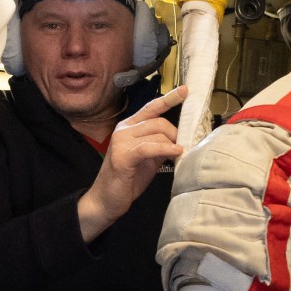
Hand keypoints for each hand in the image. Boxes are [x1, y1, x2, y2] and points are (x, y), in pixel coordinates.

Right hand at [78, 85, 187, 242]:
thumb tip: (180, 140)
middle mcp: (124, 130)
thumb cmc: (127, 180)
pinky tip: (176, 153)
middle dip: (176, 135)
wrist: (106, 200)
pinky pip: (150, 147)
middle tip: (183, 149)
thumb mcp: (148, 159)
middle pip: (159, 122)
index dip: (169, 98)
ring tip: (180, 155)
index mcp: (128, 127)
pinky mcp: (123, 155)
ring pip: (157, 134)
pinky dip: (166, 149)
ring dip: (173, 144)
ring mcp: (121, 141)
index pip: (151, 107)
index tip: (184, 90)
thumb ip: (160, 145)